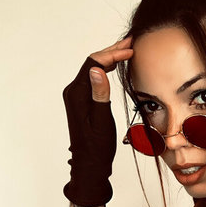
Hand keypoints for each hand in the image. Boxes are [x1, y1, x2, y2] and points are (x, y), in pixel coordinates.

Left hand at [62, 37, 133, 206]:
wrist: (89, 164)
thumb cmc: (97, 147)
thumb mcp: (101, 121)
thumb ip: (100, 95)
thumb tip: (97, 70)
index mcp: (77, 94)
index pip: (94, 64)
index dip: (112, 54)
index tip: (130, 50)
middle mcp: (74, 92)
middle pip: (92, 63)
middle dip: (112, 51)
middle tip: (131, 42)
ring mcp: (77, 96)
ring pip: (93, 70)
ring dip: (109, 59)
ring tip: (126, 50)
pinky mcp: (82, 102)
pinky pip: (93, 79)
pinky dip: (106, 70)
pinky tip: (116, 68)